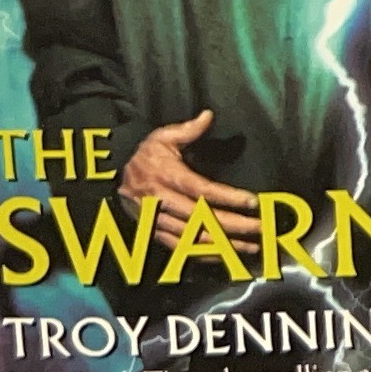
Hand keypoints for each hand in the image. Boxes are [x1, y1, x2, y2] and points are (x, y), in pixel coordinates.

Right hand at [116, 109, 260, 251]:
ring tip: (249, 246)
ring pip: (193, 237)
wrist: (111, 174)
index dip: (228, 197)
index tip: (251, 202)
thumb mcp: (162, 136)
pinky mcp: (153, 232)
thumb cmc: (142, 154)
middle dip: (233, 225)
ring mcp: (157, 220)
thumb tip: (209, 115)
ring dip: (223, 244)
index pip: (203, 190)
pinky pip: (179, 248)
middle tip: (259, 228)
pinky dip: (202, 254)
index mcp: (168, 176)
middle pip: (202, 218)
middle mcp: (162, 201)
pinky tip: (223, 256)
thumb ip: (188, 129)